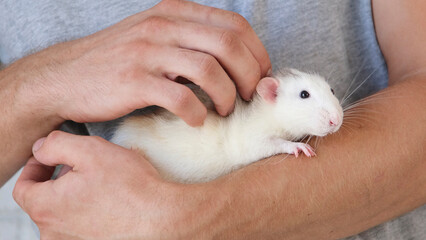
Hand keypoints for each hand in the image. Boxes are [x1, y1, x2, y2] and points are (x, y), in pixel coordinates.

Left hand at [12, 131, 214, 238]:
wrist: (161, 216)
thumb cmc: (130, 186)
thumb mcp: (90, 150)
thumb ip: (55, 144)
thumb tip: (40, 149)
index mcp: (47, 207)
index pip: (23, 188)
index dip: (34, 168)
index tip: (50, 158)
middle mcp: (54, 233)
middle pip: (43, 201)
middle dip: (58, 180)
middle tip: (82, 166)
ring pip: (63, 214)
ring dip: (73, 196)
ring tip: (99, 183)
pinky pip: (80, 226)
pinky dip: (87, 211)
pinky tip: (109, 201)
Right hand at [16, 0, 270, 125]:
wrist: (64, 77)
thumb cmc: (117, 62)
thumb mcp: (155, 39)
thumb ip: (192, 45)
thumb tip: (237, 68)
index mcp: (174, 13)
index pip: (234, 26)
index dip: (257, 53)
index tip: (259, 76)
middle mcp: (163, 27)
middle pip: (229, 45)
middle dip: (250, 75)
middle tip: (249, 96)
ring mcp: (148, 52)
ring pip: (210, 70)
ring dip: (227, 96)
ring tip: (225, 110)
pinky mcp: (134, 81)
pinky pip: (181, 97)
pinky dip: (198, 112)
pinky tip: (197, 120)